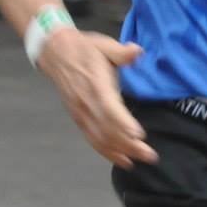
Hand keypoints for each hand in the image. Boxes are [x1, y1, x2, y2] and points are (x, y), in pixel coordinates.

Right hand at [36, 28, 156, 166]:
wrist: (56, 54)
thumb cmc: (85, 49)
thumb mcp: (105, 45)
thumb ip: (122, 52)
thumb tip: (137, 51)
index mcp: (95, 85)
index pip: (109, 108)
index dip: (123, 123)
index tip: (138, 134)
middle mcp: (87, 103)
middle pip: (108, 129)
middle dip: (129, 145)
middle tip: (150, 155)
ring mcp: (82, 114)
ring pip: (101, 138)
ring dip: (120, 152)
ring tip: (140, 161)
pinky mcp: (79, 119)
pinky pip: (93, 139)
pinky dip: (107, 152)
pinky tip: (122, 160)